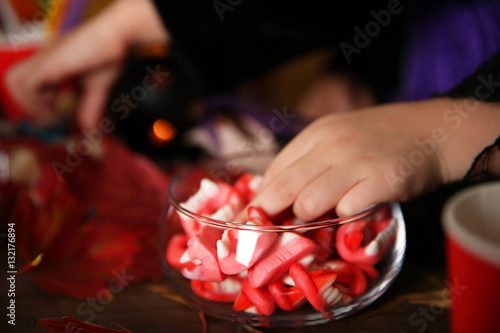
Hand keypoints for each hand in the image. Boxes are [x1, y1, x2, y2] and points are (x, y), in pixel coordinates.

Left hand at [5, 0, 168, 129]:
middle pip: (15, 82)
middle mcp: (45, 59)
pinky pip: (26, 85)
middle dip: (30, 104)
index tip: (57, 116)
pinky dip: (37, 100)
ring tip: (53, 110)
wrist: (118, 37)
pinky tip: (56, 103)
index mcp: (55, 63)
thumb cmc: (112, 54)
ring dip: (32, 103)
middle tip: (52, 115)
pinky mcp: (48, 63)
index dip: (38, 103)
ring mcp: (44, 60)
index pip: (31, 84)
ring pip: (15, 83)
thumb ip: (91, 107)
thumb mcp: (99, 87)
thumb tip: (91, 128)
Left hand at [248, 97, 499, 220]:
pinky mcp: (382, 180)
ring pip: (309, 203)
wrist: (430, 131)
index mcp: (315, 134)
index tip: (249, 221)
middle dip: (266, 216)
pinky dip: (343, 219)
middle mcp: (331, 145)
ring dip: (308, 219)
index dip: (258, 200)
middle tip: (261, 237)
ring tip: (317, 222)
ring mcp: (356, 162)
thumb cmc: (378, 138)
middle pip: (283, 189)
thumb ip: (306, 162)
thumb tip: (274, 194)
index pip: (274, 172)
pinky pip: (347, 210)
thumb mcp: (336, 137)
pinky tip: (350, 214)